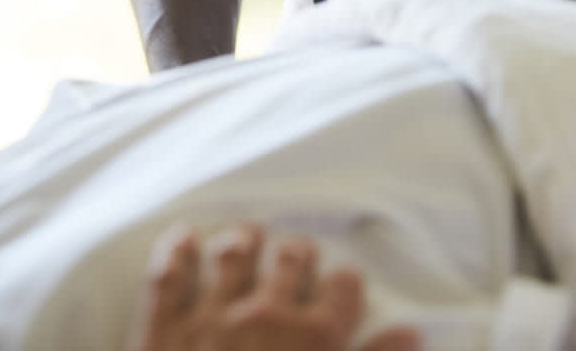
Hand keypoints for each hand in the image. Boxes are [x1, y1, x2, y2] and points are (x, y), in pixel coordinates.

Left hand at [135, 223, 418, 350]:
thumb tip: (411, 333)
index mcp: (314, 338)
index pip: (344, 286)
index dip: (345, 286)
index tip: (343, 287)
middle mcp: (267, 314)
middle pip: (291, 257)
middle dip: (299, 255)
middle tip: (298, 257)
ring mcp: (212, 316)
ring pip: (233, 252)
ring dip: (244, 239)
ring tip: (249, 237)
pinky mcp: (164, 328)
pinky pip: (168, 275)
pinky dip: (176, 250)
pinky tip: (184, 237)